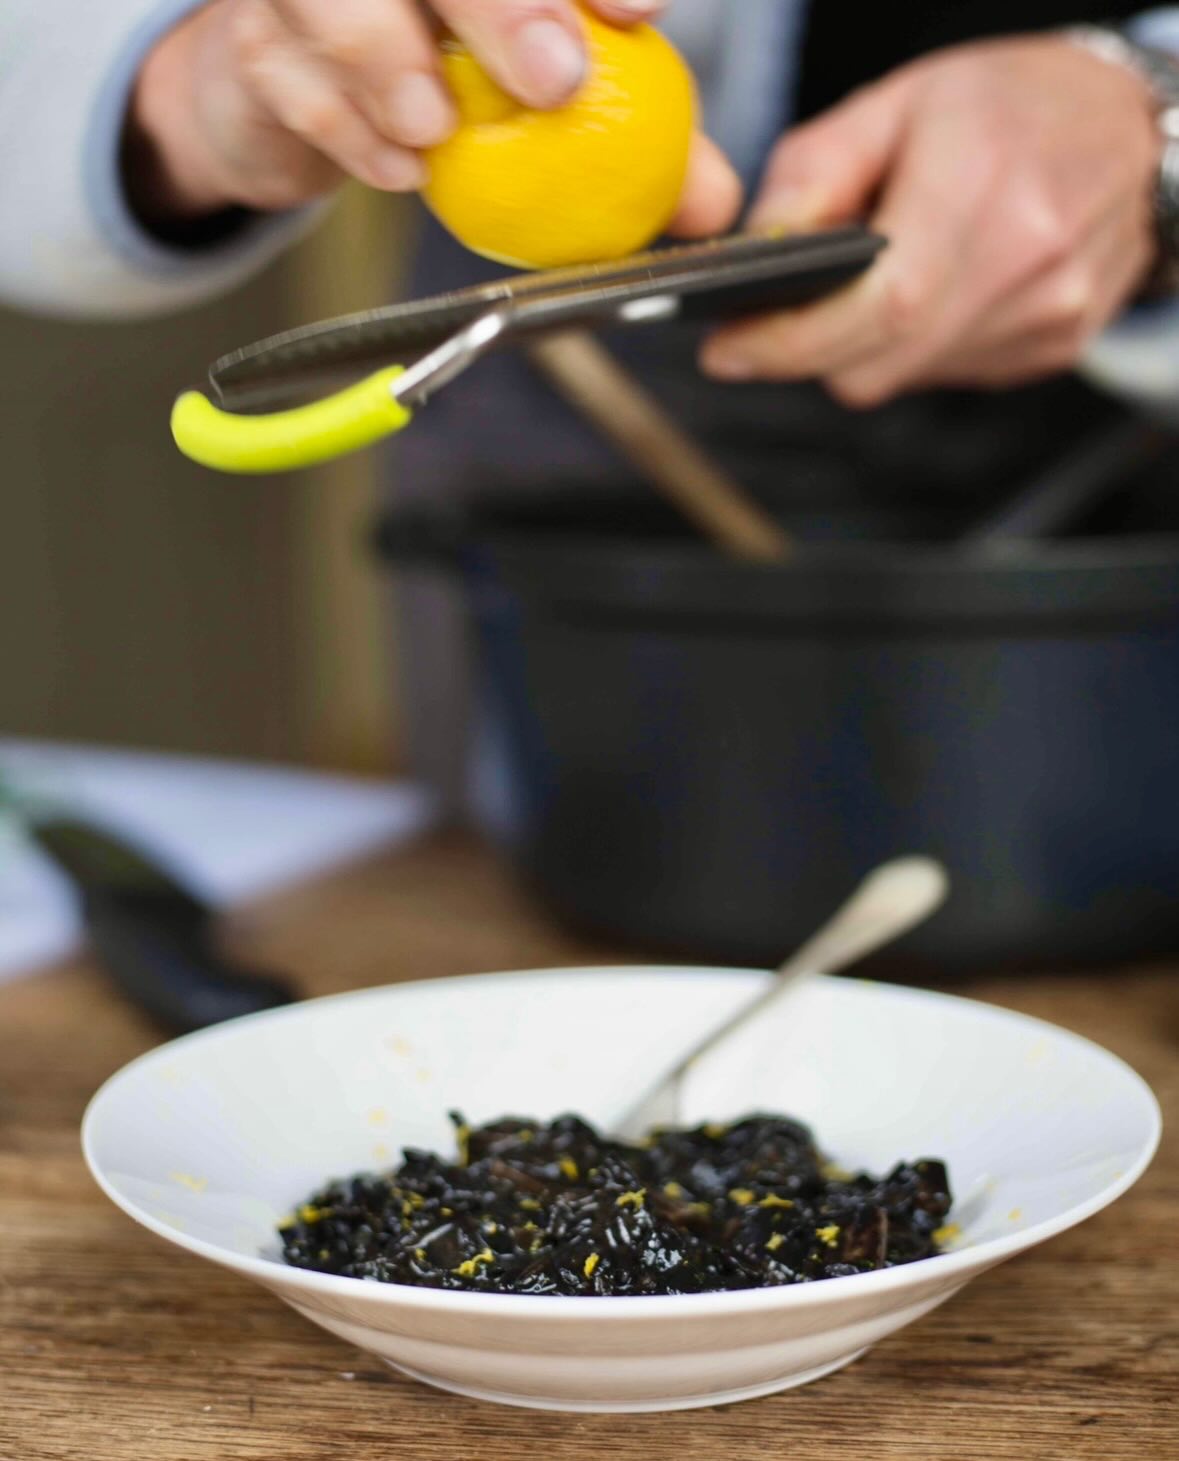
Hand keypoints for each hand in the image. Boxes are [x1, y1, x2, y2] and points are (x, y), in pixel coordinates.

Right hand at [128, 0, 738, 235]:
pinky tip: (400, 170)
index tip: (642, 16)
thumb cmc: (436, 71)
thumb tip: (711, 204)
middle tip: (553, 80)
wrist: (292, 92)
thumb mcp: (537, 93)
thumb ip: (628, 133)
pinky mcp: (252, 40)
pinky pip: (289, 76)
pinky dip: (348, 131)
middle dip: (503, 6)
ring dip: (392, 63)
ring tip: (439, 131)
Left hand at [701, 36, 1160, 404]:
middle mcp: (1026, 262)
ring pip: (903, 377)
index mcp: (980, 186)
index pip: (875, 307)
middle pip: (875, 364)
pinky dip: (916, 346)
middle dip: (812, 348)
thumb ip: (815, 172)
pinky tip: (935, 290)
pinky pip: (945, 374)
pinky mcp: (1054, 348)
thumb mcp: (900, 100)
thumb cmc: (1012, 103)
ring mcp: (1048, 314)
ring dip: (867, 346)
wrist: (1130, 126)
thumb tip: (754, 246)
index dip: (787, 343)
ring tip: (885, 275)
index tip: (728, 349)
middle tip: (790, 309)